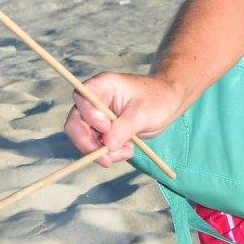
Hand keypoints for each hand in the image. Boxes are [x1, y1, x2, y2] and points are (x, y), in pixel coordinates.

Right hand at [64, 72, 183, 167]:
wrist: (168, 103)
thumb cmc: (158, 99)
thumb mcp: (143, 113)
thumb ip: (124, 128)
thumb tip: (107, 145)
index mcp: (103, 85)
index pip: (82, 98)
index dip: (89, 115)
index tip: (106, 128)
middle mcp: (95, 100)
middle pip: (75, 122)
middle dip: (88, 143)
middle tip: (106, 159)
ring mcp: (97, 117)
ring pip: (85, 139)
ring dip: (102, 152)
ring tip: (127, 151)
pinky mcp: (102, 131)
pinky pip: (96, 146)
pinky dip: (109, 154)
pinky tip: (127, 151)